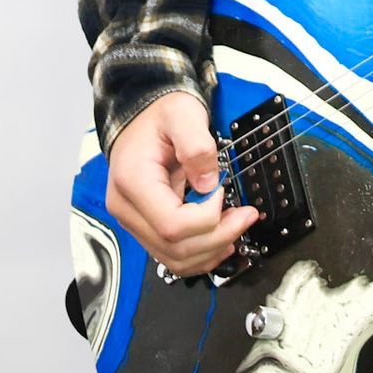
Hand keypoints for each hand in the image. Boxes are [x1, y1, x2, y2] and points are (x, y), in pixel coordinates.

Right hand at [105, 90, 260, 277]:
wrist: (142, 117)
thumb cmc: (160, 114)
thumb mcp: (182, 113)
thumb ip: (197, 145)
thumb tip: (210, 183)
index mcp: (133, 181)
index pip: (171, 224)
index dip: (205, 217)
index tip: (222, 191)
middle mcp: (127, 208)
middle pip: (173, 247)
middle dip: (217, 237)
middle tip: (245, 217)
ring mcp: (134, 220)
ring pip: (173, 258)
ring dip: (211, 250)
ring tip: (236, 228)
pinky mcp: (145, 226)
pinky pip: (171, 254)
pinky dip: (200, 253)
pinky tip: (221, 240)